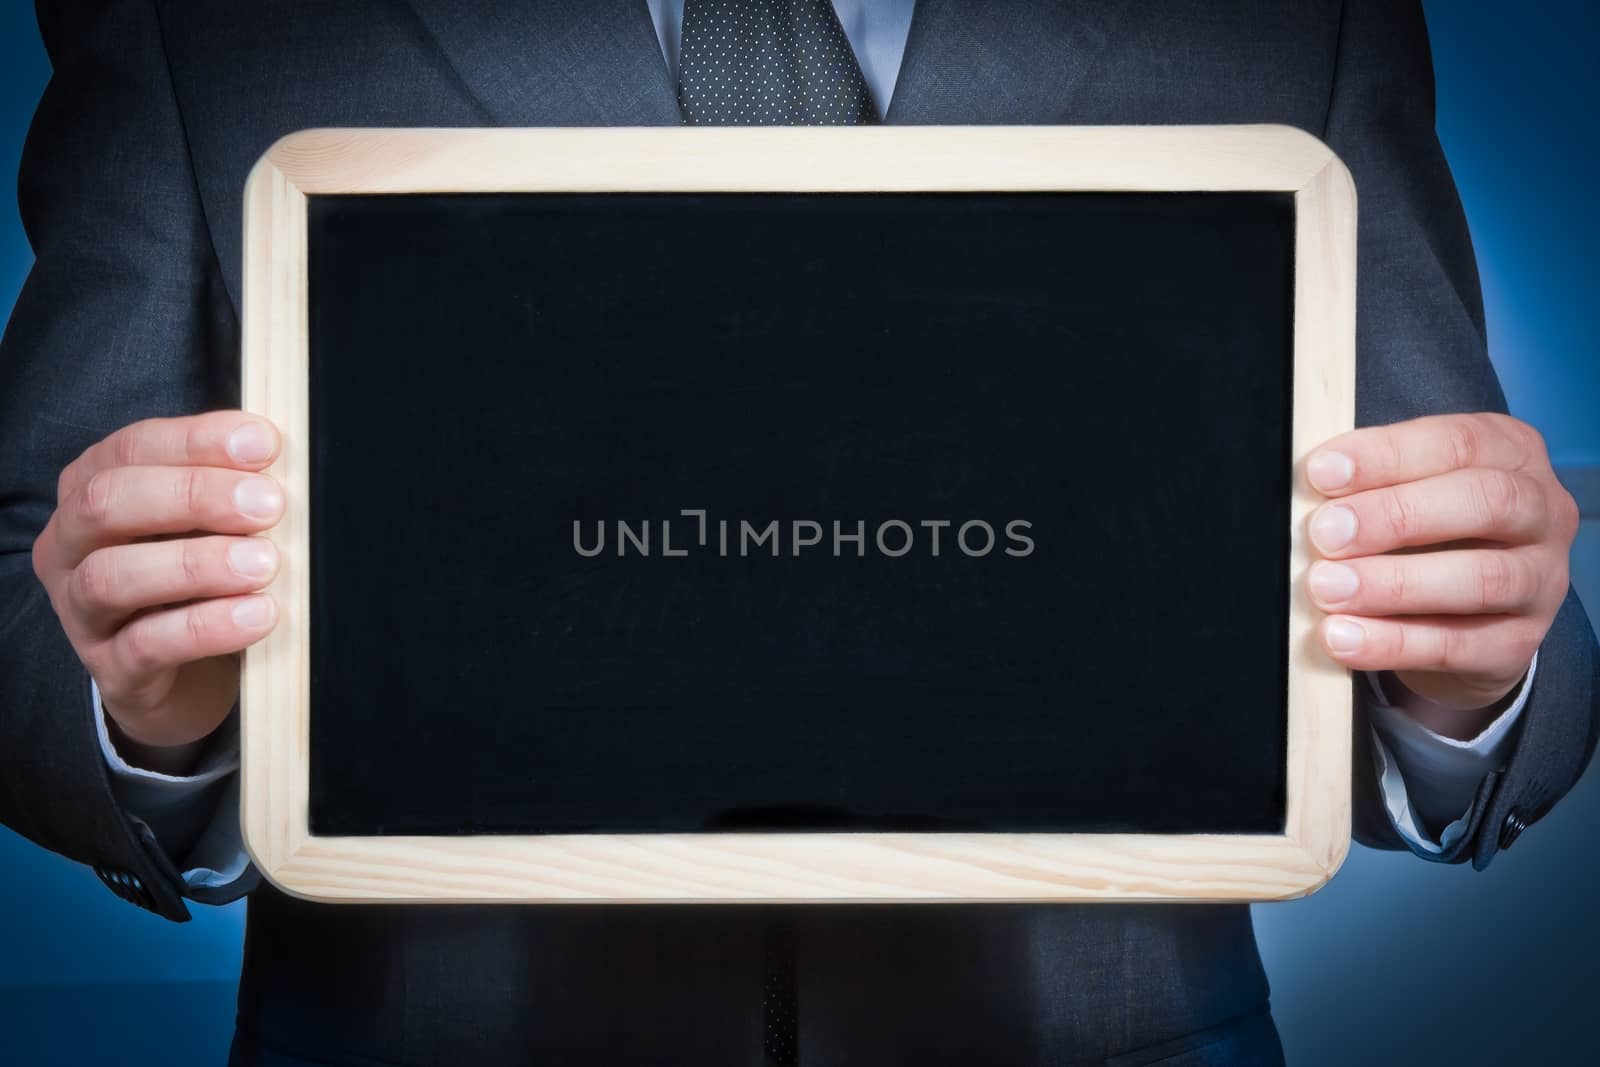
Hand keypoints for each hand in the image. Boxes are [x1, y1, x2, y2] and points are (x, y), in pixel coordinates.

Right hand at [31, 411, 284, 770]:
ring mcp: (80, 611)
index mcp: (91, 490)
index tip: (264, 445)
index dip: (197, 441)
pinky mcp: (111, 669)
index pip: (132, 449)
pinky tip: (257, 615)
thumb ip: (232, 487)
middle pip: (107, 503)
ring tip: (265, 565)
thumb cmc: (201, 580)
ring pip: (112, 576)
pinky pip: (146, 645)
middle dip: (193, 495)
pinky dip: (206, 627)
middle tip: (268, 505)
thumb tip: (276, 452)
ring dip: (196, 564)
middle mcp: (70, 546)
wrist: (190, 676)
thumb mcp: (211, 524)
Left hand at [1304, 413, 1577, 738]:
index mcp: (1510, 452)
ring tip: (1327, 588)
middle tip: (1324, 534)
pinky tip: (1343, 638)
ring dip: (1394, 584)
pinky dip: (1393, 643)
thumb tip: (1305, 488)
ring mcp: (1541, 580)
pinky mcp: (1520, 642)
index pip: (1456, 443)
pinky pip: (1459, 645)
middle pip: (1484, 502)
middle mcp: (1542, 511)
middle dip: (1395, 516)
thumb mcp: (1404, 490)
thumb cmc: (1422, 532)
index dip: (1385, 456)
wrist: (1463, 614)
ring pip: (1481, 579)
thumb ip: (1367, 483)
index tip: (1320, 473)